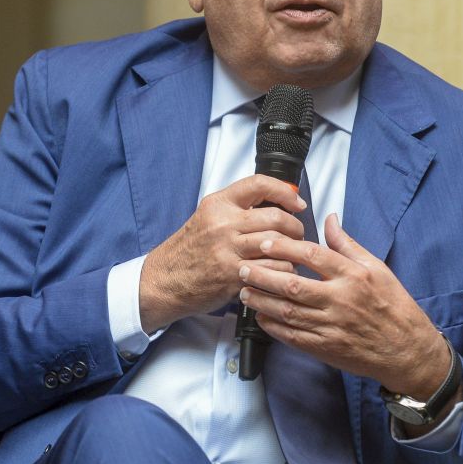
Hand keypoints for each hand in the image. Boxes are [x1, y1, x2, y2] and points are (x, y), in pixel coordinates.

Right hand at [139, 174, 308, 332]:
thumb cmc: (190, 250)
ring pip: (278, 244)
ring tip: (291, 254)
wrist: (165, 279)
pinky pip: (272, 268)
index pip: (259, 184)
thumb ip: (237, 208)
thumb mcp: (208, 217)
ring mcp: (228, 249)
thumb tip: (276, 202)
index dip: (285, 192)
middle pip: (276, 217)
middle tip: (297, 235)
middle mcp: (223, 223)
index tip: (297, 203)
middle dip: (295, 227)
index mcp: (218, 204)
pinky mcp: (233, 274)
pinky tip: (279, 272)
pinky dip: (282, 270)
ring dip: (292, 251)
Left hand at [238, 213, 455, 403]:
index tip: (264, 241)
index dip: (285, 246)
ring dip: (262, 301)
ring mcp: (332, 326)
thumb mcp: (377, 268)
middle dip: (263, 274)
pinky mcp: (326, 348)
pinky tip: (260, 317)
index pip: (313, 255)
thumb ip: (347, 244)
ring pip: (287, 312)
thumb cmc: (392, 305)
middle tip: (243, 266)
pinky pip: (293, 336)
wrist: (406, 350)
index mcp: (354, 276)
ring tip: (244, 291)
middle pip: (293, 285)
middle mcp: (341, 300)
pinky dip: (273, 327)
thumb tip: (329, 218)